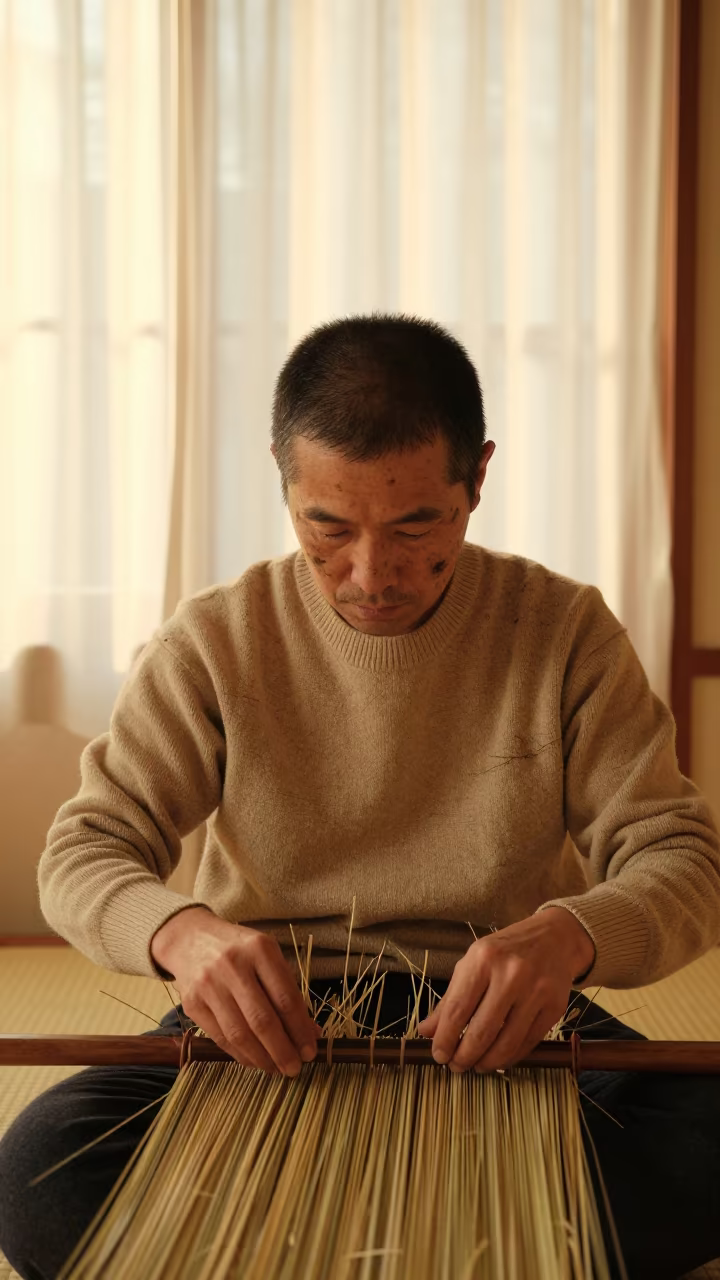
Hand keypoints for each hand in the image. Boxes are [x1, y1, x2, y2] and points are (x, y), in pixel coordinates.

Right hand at [150, 907, 321, 1075]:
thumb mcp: (267, 958)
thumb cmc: (239, 950)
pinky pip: (220, 1037)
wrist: (190, 939)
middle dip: (282, 1050)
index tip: (310, 1051)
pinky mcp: (191, 1003)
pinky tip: (254, 1061)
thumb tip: (310, 1033)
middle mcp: (233, 966)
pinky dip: (240, 1055)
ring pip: (240, 1033)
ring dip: (262, 1058)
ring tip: (276, 1069)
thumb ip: (288, 991)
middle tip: (295, 1069)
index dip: (300, 1030)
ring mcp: (209, 985)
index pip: (285, 998)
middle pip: (262, 1020)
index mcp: (260, 949)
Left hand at [416, 907, 594, 1072]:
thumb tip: (426, 1031)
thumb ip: (451, 997)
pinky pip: (528, 1043)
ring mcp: (536, 991)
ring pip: (506, 1042)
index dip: (445, 1038)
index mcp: (484, 959)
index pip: (458, 1008)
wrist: (554, 938)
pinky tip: (499, 1059)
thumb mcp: (474, 963)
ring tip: (476, 1066)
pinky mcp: (555, 1008)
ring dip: (487, 1062)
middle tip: (456, 1067)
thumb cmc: (507, 950)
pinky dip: (510, 1057)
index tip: (438, 1055)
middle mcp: (511, 974)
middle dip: (464, 1056)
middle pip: (482, 1030)